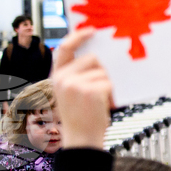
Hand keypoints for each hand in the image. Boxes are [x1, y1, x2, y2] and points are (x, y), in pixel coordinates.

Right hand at [53, 28, 113, 149]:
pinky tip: (105, 105)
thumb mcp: (74, 92)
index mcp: (57, 76)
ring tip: (102, 101)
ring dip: (108, 85)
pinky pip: (109, 83)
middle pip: (93, 59)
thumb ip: (81, 74)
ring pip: (103, 72)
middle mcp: (62, 78)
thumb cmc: (82, 118)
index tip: (91, 30)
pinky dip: (112, 94)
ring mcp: (74, 84)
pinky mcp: (88, 90)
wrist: (82, 140)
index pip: (65, 47)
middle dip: (103, 71)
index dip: (78, 36)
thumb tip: (100, 56)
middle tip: (104, 87)